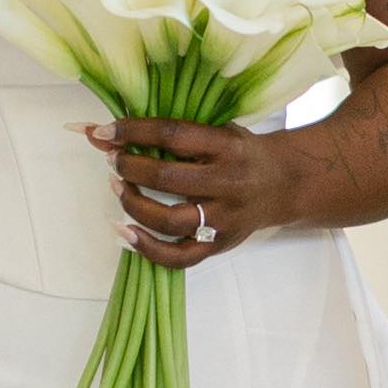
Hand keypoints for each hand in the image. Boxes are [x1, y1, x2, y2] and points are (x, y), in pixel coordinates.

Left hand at [91, 112, 296, 263]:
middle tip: (113, 160)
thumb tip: (102, 132)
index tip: (105, 132)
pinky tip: (124, 232)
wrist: (285, 184)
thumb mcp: (216, 131)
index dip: (133, 132)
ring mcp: (224, 219)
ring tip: (118, 186)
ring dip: (133, 203)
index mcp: (228, 147)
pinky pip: (178, 257)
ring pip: (168, 220)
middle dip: (129, 166)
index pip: (173, 136)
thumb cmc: (241, 152)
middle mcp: (228, 183)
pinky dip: (146, 248)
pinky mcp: (219, 245)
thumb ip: (167, 132)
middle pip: (167, 178)